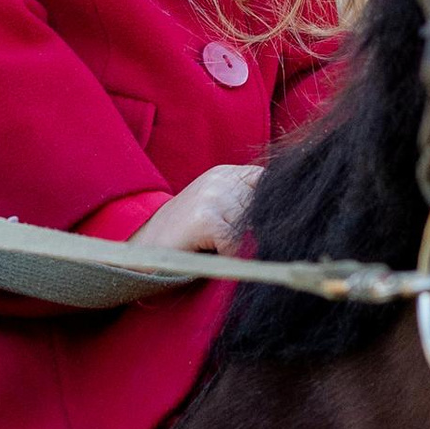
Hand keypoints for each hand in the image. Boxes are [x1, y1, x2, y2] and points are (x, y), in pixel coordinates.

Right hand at [138, 162, 261, 259]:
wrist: (147, 244)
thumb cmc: (186, 229)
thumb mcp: (215, 203)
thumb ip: (244, 199)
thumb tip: (282, 207)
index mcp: (224, 173)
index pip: (265, 179)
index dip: (268, 201)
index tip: (260, 219)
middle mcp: (220, 181)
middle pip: (260, 207)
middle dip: (252, 227)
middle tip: (224, 237)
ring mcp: (212, 198)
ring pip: (248, 228)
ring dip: (236, 243)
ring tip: (212, 243)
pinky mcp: (206, 219)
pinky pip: (234, 244)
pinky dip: (226, 255)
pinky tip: (207, 251)